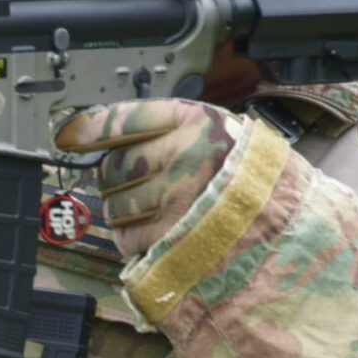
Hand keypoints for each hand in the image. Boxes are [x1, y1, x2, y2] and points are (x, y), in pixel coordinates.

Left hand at [51, 98, 238, 256]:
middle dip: (111, 179)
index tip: (67, 135)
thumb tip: (108, 140)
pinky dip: (129, 238)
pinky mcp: (178, 237)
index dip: (89, 128)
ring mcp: (181, 198)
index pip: (126, 119)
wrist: (289, 224)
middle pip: (113, 166)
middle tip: (127, 184)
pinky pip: (128, 237)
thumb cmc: (252, 178)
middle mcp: (187, 155)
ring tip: (145, 210)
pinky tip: (147, 232)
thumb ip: (173, 129)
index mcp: (198, 122)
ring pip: (115, 204)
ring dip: (119, 211)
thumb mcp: (222, 133)